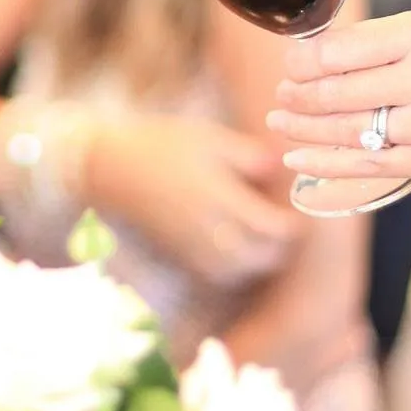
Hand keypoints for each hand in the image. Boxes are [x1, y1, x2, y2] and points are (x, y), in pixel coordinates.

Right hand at [87, 114, 299, 286]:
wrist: (109, 167)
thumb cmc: (162, 144)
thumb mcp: (208, 138)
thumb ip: (248, 155)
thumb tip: (281, 168)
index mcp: (217, 196)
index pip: (270, 228)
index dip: (292, 226)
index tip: (300, 213)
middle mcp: (205, 227)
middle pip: (258, 257)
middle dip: (279, 248)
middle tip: (287, 229)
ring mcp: (190, 244)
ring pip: (237, 270)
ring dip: (257, 260)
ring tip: (265, 240)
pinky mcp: (178, 251)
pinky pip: (215, 271)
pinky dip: (233, 267)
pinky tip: (237, 247)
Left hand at [266, 10, 410, 184]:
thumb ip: (385, 43)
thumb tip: (317, 54)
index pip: (343, 49)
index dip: (303, 60)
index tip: (288, 62)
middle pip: (339, 92)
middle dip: (297, 95)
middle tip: (279, 94)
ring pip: (349, 132)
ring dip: (304, 129)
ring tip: (278, 121)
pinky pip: (370, 165)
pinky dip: (327, 162)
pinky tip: (299, 158)